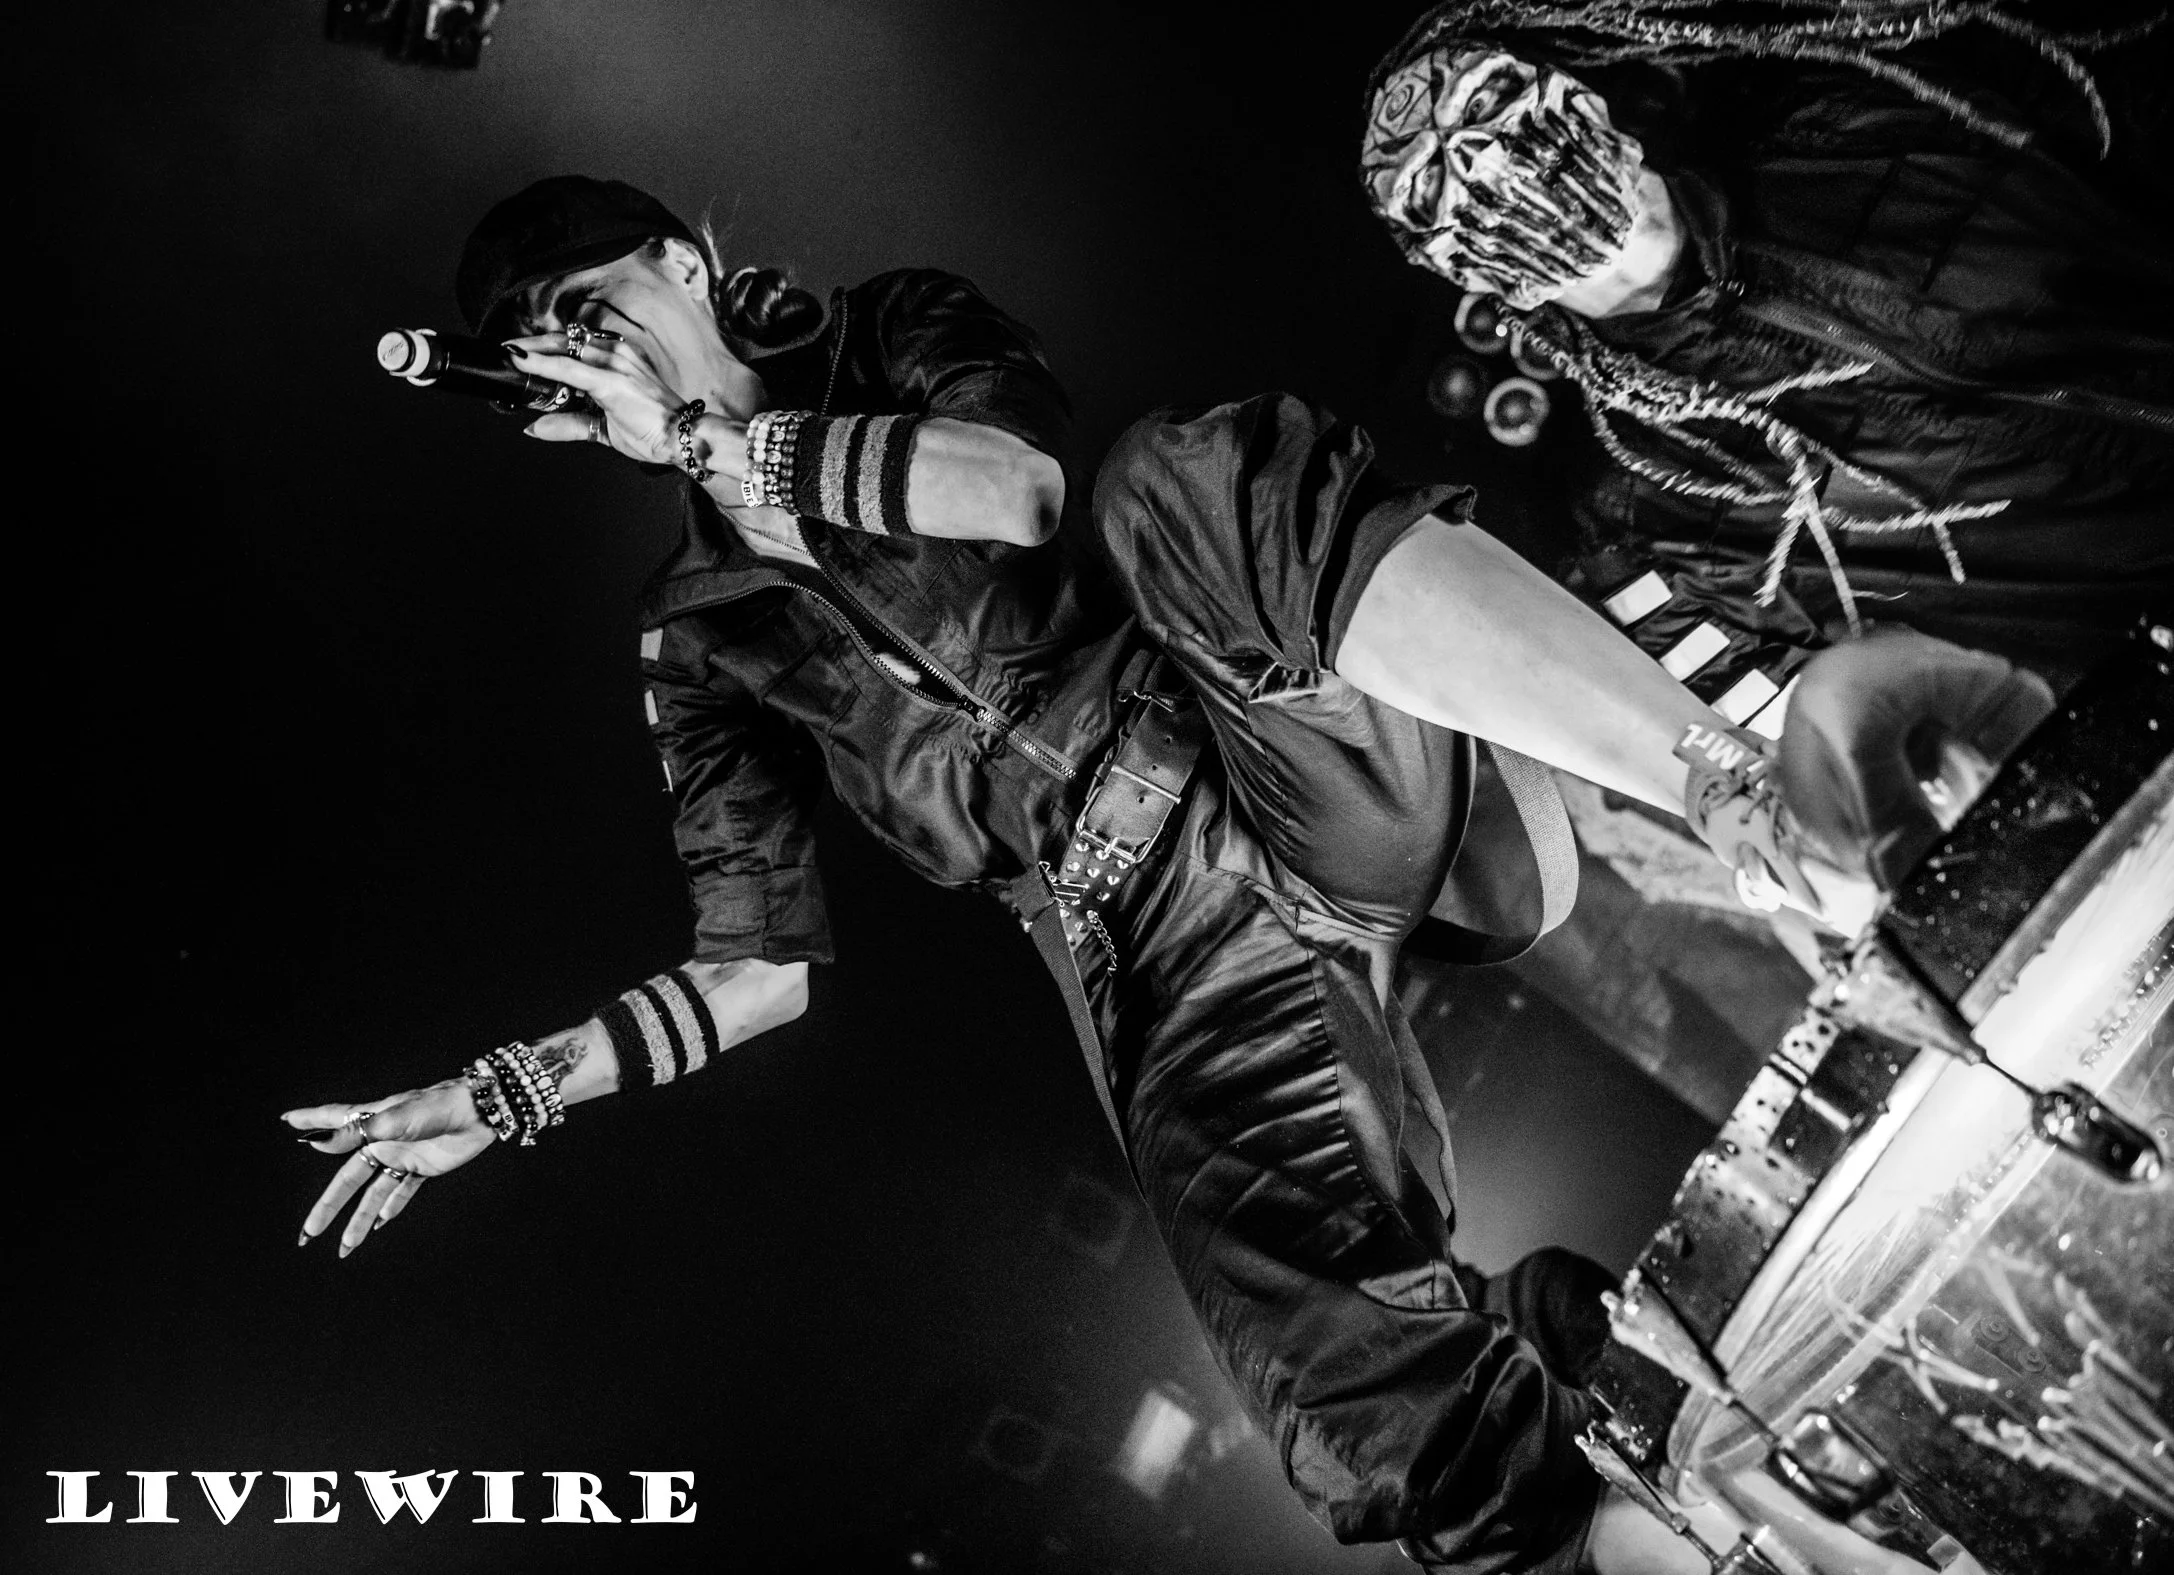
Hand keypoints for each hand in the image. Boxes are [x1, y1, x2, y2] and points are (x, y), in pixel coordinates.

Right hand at [282, 1081, 495, 1257]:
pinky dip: (390, 1208)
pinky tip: (377, 1225)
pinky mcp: (424, 1168)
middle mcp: (382, 1141)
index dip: (310, 1121)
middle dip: (327, 1207)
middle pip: (347, 1180)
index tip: (286, 1120)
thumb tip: (316, 1141)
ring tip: (345, 1247)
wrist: (479, 1112)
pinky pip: (402, 1192)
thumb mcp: (394, 1118)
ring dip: (358, 1220)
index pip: (334, 1122)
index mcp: (372, 1123)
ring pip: (373, 1194)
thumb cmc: (437, 1106)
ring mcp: (402, 1156)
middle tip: (308, 1233)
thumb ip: (356, 1133)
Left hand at [504, 326, 697, 467]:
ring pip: (562, 349)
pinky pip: (568, 369)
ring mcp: (614, 365)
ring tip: (508, 356)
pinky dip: (542, 364)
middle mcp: (616, 354)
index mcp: (618, 359)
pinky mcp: (611, 381)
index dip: (544, 346)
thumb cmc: (656, 429)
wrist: (685, 439)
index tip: (520, 352)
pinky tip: (522, 362)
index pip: (574, 345)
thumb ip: (570, 424)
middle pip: (564, 340)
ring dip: (532, 351)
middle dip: (532, 344)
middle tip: (506, 350)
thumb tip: (536, 428)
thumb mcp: (605, 428)